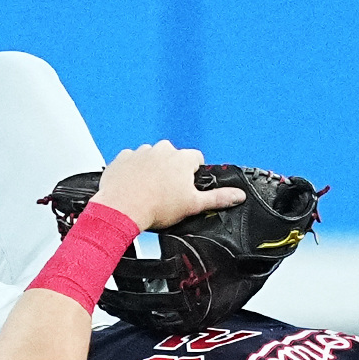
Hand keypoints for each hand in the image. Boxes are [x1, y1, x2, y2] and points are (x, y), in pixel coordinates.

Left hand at [93, 141, 248, 230]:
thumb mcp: (193, 205)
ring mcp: (141, 152)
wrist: (121, 209)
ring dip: (151, 169)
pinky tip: (133, 186)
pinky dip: (132, 171)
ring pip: (151, 157)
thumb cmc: (155, 207)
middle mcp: (162, 150)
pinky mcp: (123, 158)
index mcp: (182, 158)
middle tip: (166, 192)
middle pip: (173, 156)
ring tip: (148, 191)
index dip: (192, 174)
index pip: (196, 159)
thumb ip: (218, 198)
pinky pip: (131, 161)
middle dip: (171, 170)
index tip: (186, 187)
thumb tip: (237, 195)